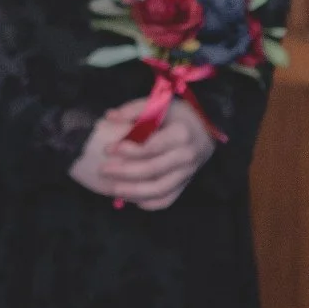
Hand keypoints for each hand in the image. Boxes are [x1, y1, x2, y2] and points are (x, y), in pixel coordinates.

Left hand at [69, 95, 215, 211]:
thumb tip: (109, 116)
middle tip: (103, 170)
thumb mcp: (160, 104)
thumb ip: (134, 110)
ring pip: (159, 190)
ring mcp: (187, 173)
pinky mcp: (186, 183)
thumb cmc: (178, 115)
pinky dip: (148, 203)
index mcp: (180, 134)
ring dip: (132, 192)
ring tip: (112, 188)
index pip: (151, 147)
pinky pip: (167, 199)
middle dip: (124, 172)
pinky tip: (130, 199)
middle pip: (152, 170)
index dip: (127, 150)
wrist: (206, 128)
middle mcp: (186, 156)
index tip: (107, 148)